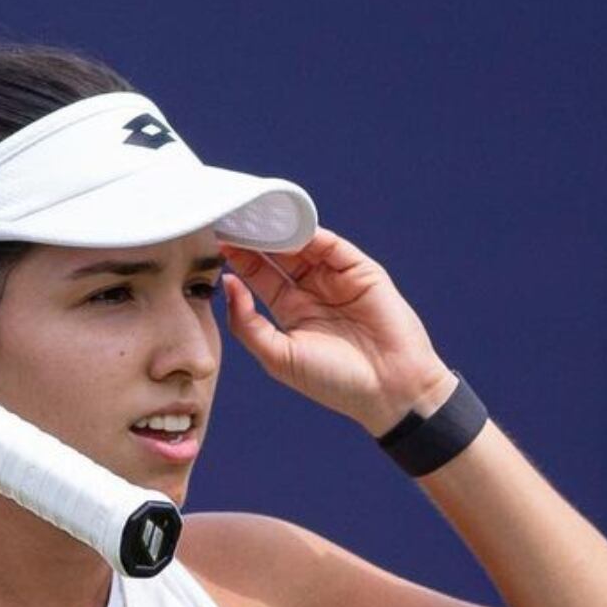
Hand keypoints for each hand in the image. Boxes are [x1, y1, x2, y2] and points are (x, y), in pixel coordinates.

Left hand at [221, 227, 454, 435]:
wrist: (389, 390)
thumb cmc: (334, 382)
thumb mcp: (278, 357)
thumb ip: (248, 323)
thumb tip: (228, 283)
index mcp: (290, 311)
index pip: (257, 275)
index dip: (238, 257)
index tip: (216, 239)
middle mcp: (312, 290)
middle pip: (277, 254)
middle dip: (255, 237)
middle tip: (231, 217)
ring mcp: (336, 279)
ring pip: (302, 245)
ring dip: (279, 231)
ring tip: (255, 217)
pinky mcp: (361, 271)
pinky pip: (333, 246)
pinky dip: (311, 234)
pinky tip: (289, 226)